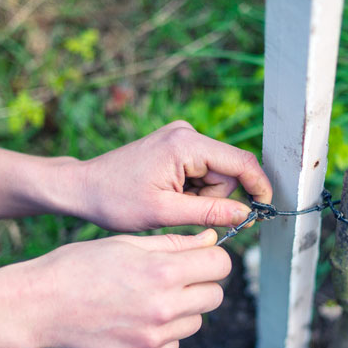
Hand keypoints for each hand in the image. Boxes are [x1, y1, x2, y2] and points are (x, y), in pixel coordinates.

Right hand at [2, 228, 229, 347]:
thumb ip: (175, 244)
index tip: (198, 258)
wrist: (39, 305)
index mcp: (163, 271)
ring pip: (194, 322)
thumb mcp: (127, 243)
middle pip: (215, 296)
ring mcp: (154, 338)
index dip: (211, 258)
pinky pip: (173, 346)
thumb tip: (211, 240)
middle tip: (172, 279)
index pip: (221, 264)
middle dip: (200, 284)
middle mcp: (164, 307)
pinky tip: (133, 321)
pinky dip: (162, 336)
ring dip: (181, 310)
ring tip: (144, 300)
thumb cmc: (80, 266)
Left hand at [69, 121, 271, 231]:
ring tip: (170, 204)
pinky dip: (193, 189)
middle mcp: (186, 133)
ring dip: (203, 195)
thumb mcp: (164, 213)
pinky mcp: (176, 146)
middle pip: (229, 170)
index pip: (240, 162)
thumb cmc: (115, 200)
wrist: (83, 188)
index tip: (265, 209)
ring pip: (216, 173)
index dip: (258, 186)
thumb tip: (246, 215)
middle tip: (186, 212)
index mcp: (185, 144)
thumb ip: (209, 213)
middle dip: (216, 197)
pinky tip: (169, 196)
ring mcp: (181, 137)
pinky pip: (202, 171)